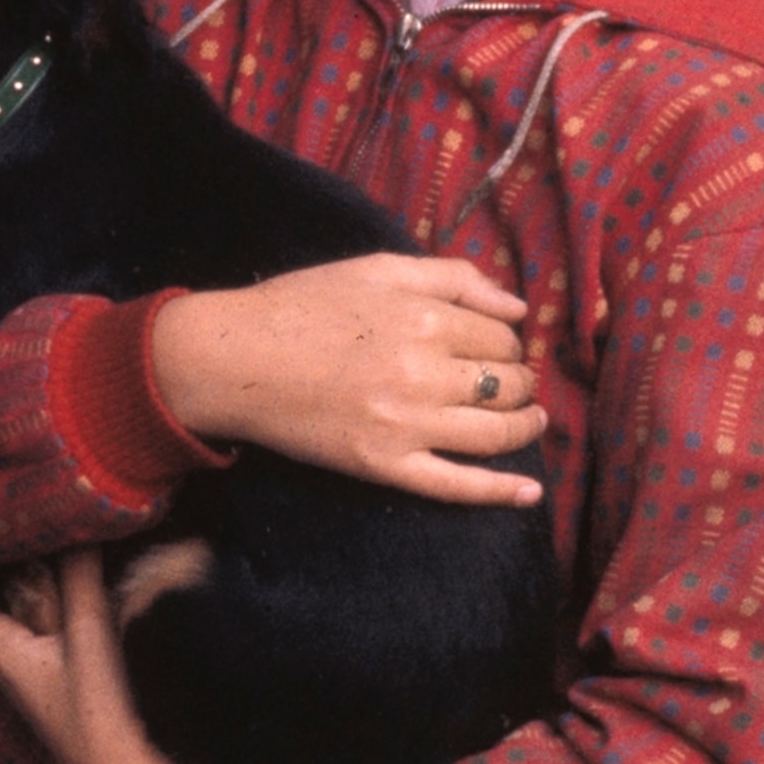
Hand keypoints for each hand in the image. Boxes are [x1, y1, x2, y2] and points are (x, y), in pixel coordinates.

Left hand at [0, 551, 240, 763]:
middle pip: (4, 596)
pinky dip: (86, 608)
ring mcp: (49, 674)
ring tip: (91, 553)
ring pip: (42, 612)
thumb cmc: (103, 725)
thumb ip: (81, 579)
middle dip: (30, 563)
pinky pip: (71, 632)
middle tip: (58, 533)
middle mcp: (19, 662)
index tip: (6, 533)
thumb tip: (76, 529)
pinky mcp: (79, 684)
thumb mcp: (91, 638)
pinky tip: (117, 594)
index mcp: (3, 652)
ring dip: (63, 584)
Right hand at [149, 253, 545, 506]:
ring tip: (530, 420)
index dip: (507, 343)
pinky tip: (529, 494)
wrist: (233, 359)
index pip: (500, 338)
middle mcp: (424, 373)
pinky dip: (499, 492)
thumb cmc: (301, 305)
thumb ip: (452, 278)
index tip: (496, 347)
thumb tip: (516, 308)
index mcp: (424, 319)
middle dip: (518, 382)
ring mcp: (406, 426)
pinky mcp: (384, 467)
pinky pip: (455, 486)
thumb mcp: (377, 269)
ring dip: (524, 427)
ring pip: (494, 434)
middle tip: (511, 382)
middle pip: (505, 384)